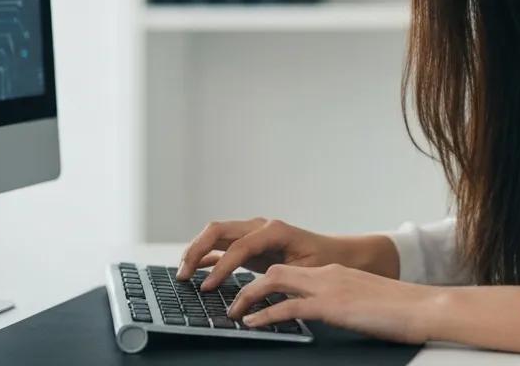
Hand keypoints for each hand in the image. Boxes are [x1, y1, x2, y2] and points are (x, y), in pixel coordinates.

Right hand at [176, 217, 348, 290]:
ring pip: (216, 234)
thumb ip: (281, 276)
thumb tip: (256, 292)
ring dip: (196, 250)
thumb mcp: (305, 271)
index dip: (221, 268)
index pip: (238, 246)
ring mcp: (253, 232)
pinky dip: (207, 255)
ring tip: (183, 273)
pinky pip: (223, 245)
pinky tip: (196, 269)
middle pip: (218, 229)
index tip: (207, 288)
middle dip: (196, 249)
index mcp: (274, 230)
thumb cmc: (324, 261)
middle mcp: (260, 226)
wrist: (337, 253)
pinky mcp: (251, 243)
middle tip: (182, 273)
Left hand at [227, 263, 440, 344]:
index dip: (262, 279)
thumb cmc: (399, 310)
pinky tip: (252, 324)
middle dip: (246, 282)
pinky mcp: (332, 305)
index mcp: (333, 273)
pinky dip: (265, 315)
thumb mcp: (362, 302)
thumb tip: (329, 315)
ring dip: (247, 296)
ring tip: (232, 312)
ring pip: (274, 281)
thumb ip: (341, 303)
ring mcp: (328, 287)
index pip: (289, 269)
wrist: (424, 307)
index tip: (244, 291)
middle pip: (274, 269)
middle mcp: (326, 274)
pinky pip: (289, 306)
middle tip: (227, 298)